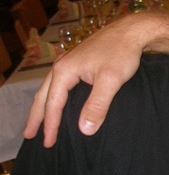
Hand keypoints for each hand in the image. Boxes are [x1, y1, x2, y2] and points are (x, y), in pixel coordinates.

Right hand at [23, 15, 146, 146]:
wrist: (132, 31)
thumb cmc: (122, 53)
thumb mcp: (111, 81)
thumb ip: (97, 105)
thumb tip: (84, 129)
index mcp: (65, 70)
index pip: (53, 104)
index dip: (50, 125)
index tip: (48, 143)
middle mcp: (62, 66)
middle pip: (43, 96)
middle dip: (36, 117)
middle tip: (29, 136)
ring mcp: (69, 63)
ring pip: (50, 89)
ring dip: (43, 107)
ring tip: (38, 123)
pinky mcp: (79, 63)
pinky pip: (60, 84)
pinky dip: (55, 97)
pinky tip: (58, 103)